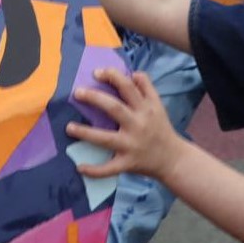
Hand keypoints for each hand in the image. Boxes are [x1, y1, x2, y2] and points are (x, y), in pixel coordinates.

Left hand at [65, 69, 183, 180]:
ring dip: (86, 133)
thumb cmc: (161, 129)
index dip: (112, 76)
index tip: (96, 72)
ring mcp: (132, 145)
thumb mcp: (159, 106)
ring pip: (106, 138)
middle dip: (94, 98)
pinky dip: (94, 170)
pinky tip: (80, 167)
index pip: (129, 87)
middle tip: (77, 92)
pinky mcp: (128, 163)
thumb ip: (147, 88)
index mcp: (146, 108)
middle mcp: (138, 124)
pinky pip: (109, 168)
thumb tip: (132, 73)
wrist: (174, 159)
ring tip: (69, 127)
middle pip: (114, 108)